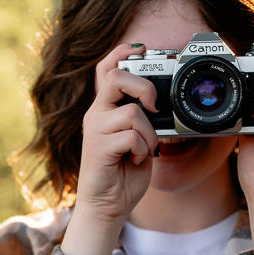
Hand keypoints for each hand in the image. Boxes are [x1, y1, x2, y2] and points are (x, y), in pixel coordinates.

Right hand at [76, 43, 158, 227]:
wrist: (107, 206)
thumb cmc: (123, 174)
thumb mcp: (138, 140)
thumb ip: (142, 120)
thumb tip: (159, 104)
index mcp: (104, 109)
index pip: (105, 69)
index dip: (121, 52)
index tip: (141, 48)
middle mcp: (96, 114)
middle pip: (116, 77)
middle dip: (143, 87)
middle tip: (155, 107)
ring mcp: (95, 129)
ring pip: (132, 112)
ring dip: (149, 135)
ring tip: (144, 150)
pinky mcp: (98, 146)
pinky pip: (131, 136)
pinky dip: (142, 150)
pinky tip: (136, 160)